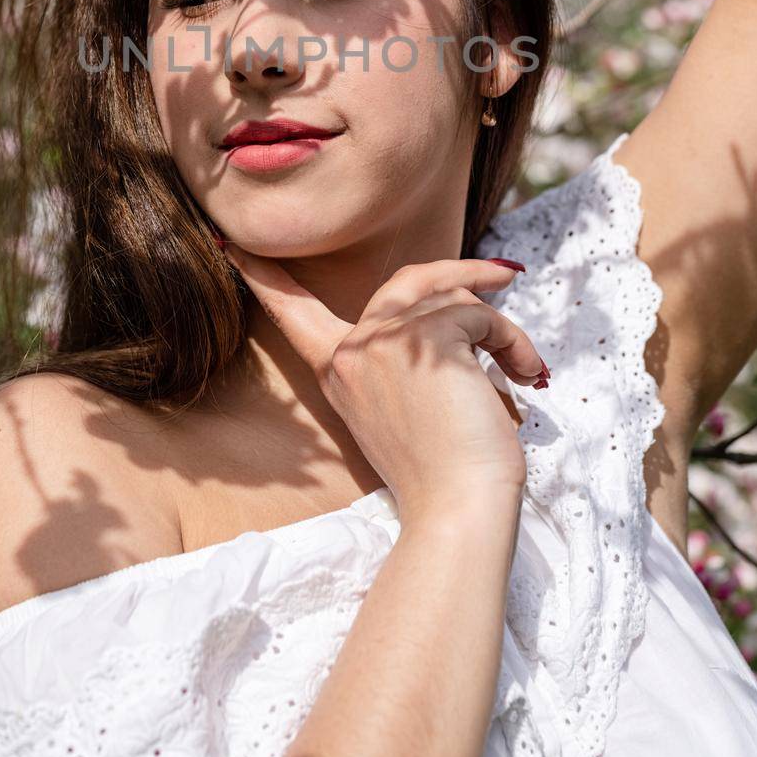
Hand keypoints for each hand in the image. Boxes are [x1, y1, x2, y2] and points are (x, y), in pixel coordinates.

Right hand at [222, 248, 545, 515]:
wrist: (459, 510)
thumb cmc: (444, 473)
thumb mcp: (402, 408)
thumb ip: (402, 359)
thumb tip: (452, 300)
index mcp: (337, 372)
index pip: (292, 313)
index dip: (263, 277)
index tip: (231, 246)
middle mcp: (351, 351)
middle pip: (408, 279)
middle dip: (460, 273)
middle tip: (503, 277)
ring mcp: (382, 341)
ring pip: (455, 298)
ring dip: (500, 329)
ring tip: (524, 369)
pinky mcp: (424, 338)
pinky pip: (481, 314)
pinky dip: (512, 341)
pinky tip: (525, 374)